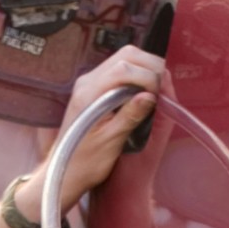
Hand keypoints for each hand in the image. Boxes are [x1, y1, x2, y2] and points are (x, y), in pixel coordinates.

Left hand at [14, 46, 167, 224]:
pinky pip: (119, 71)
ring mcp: (89, 83)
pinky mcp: (93, 88)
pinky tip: (144, 92)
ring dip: (144, 69)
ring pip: (123, 59)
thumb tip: (150, 97)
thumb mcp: (111, 142)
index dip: (148, 77)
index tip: (159, 94)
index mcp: (89, 94)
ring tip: (156, 89)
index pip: (124, 68)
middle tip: (163, 86)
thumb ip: (130, 116)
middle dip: (150, 66)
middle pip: (126, 56)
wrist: (65, 172)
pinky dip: (136, 75)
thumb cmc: (85, 163)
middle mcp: (87, 82)